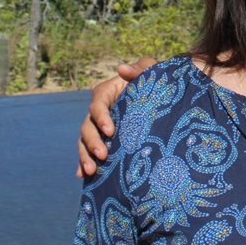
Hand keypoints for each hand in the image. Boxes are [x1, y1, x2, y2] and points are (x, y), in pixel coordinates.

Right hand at [75, 57, 156, 176]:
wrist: (161, 99)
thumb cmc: (156, 82)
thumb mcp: (152, 72)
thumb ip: (140, 68)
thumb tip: (121, 69)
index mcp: (107, 92)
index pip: (98, 104)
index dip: (101, 117)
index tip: (111, 131)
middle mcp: (99, 111)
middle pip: (88, 126)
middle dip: (92, 142)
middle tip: (103, 155)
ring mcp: (99, 127)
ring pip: (85, 141)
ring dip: (85, 156)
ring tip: (91, 171)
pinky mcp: (103, 141)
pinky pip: (89, 152)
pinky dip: (84, 163)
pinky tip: (83, 176)